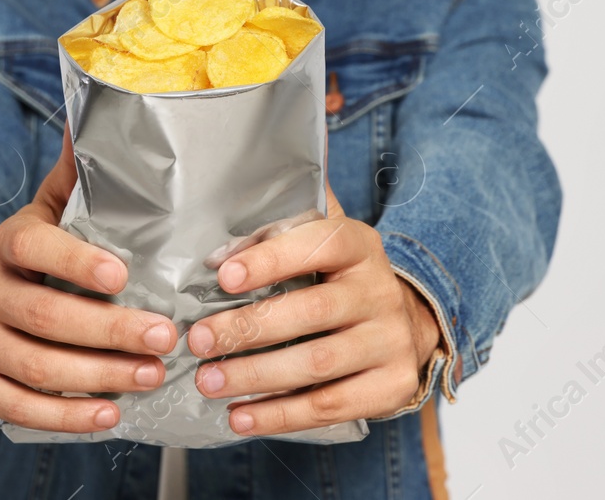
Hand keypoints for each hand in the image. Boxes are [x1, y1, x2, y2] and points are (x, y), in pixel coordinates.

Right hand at [0, 126, 178, 432]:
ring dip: (99, 375)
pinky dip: (68, 416)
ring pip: (37, 365)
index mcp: (9, 243)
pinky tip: (111, 414)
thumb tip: (101, 114)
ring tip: (152, 375)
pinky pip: (20, 406)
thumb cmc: (32, 255)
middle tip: (166, 336)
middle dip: (109, 332)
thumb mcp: (52, 210)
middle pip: (45, 316)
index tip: (123, 276)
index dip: (76, 262)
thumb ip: (80, 173)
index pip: (36, 249)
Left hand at [187, 179, 441, 435]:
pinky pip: (332, 406)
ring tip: (208, 381)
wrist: (405, 322)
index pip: (318, 244)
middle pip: (313, 310)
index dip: (270, 259)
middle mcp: (380, 290)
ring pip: (319, 363)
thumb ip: (282, 219)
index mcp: (358, 245)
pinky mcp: (392, 386)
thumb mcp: (321, 239)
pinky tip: (241, 416)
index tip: (222, 275)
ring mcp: (391, 341)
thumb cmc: (338, 278)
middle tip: (198, 341)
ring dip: (257, 376)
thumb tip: (227, 187)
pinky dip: (281, 415)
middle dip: (249, 328)